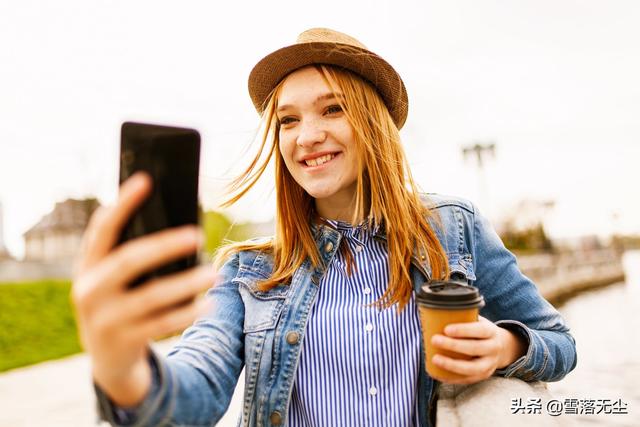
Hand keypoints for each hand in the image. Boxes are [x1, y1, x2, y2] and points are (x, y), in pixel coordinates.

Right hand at [71, 172, 218, 405]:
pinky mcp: (123, 342)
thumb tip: (176, 220)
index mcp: (88, 266)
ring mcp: (104, 319)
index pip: (102, 229)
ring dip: (185, 284)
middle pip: (128, 261)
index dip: (122, 204)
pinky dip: (187, 313)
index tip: (145, 180)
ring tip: (212, 273)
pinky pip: (161, 325)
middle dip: (163, 246)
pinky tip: (207, 304)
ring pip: (151, 297)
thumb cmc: (120, 303)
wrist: (108, 361)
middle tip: (196, 234)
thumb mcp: (113, 279)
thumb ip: (130, 252)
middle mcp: (90, 291)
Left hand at [429, 316, 526, 384]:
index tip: (446, 329)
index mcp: (491, 332)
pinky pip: (467, 380)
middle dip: (453, 345)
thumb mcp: (477, 321)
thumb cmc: (480, 332)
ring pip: (472, 368)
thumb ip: (463, 317)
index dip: (463, 330)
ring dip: (452, 365)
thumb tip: (434, 311)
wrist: (501, 347)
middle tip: (434, 340)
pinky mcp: (483, 376)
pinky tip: (437, 373)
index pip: (480, 330)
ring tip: (435, 359)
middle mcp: (494, 348)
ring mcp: (490, 364)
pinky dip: (451, 378)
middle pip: (474, 348)